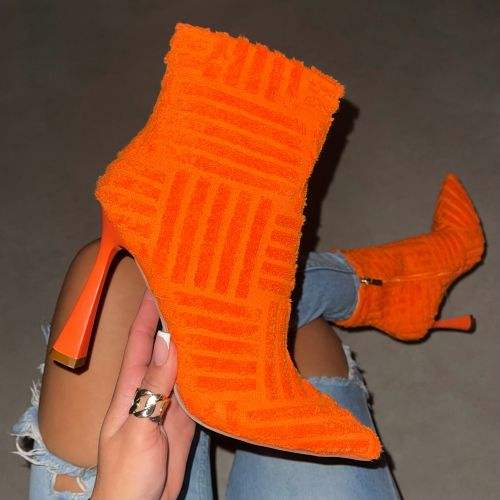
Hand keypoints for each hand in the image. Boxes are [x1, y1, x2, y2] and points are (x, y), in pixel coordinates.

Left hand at [92, 290, 195, 499]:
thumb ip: (152, 387)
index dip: (147, 312)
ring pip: (185, 363)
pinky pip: (199, 386)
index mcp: (132, 385)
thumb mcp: (137, 428)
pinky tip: (223, 354)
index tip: (159, 284)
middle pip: (166, 346)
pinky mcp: (188, 416)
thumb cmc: (126, 471)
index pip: (140, 340)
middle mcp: (153, 386)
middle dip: (176, 319)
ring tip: (214, 315)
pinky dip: (209, 369)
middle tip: (196, 294)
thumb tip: (166, 341)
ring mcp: (171, 400)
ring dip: (196, 341)